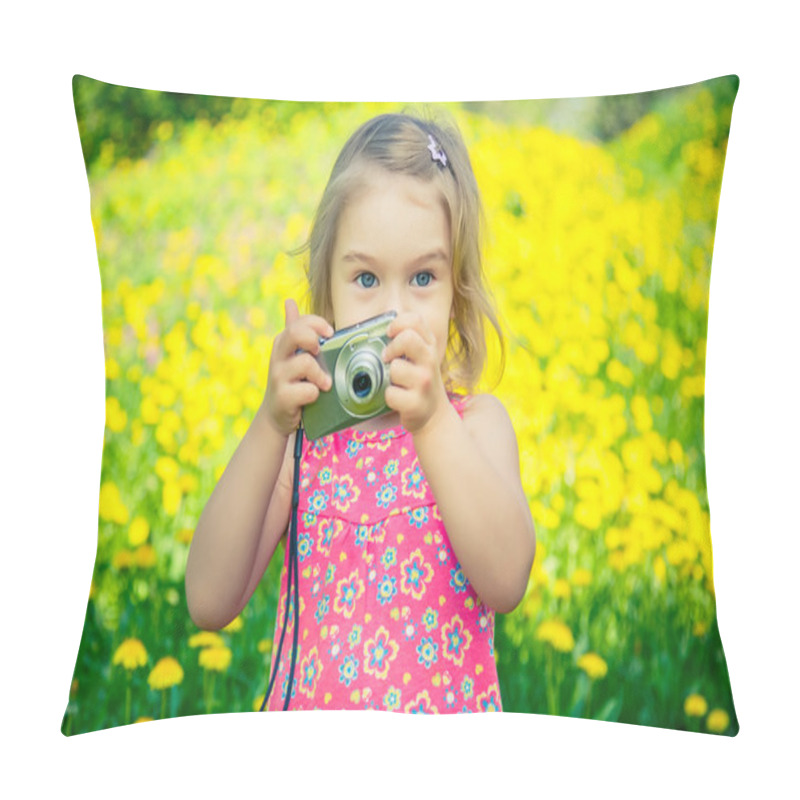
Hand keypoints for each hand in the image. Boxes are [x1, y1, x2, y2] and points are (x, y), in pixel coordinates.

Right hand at [261, 299, 333, 436]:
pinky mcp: (283, 397)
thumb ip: (293, 328)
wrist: (275, 415)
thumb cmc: (289, 381)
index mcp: (283, 342)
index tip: (329, 333)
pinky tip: (312, 398)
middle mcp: (278, 357)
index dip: (317, 324)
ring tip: (323, 384)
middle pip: (296, 333)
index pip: (300, 321)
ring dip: (320, 375)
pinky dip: (315, 394)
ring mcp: (278, 377)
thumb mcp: (290, 354)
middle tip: (320, 352)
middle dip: (313, 339)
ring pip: (306, 363)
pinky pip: (308, 390)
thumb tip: (289, 302)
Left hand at [382, 312, 449, 434]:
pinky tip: (397, 399)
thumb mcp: (419, 357)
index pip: (415, 320)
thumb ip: (406, 340)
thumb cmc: (418, 381)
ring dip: (388, 377)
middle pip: (408, 338)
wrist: (432, 415)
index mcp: (429, 345)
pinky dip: (388, 397)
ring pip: (395, 368)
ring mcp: (425, 382)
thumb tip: (379, 327)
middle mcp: (430, 361)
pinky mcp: (417, 403)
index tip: (389, 334)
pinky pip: (390, 394)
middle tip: (387, 358)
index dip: (398, 323)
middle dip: (392, 348)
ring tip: (395, 383)